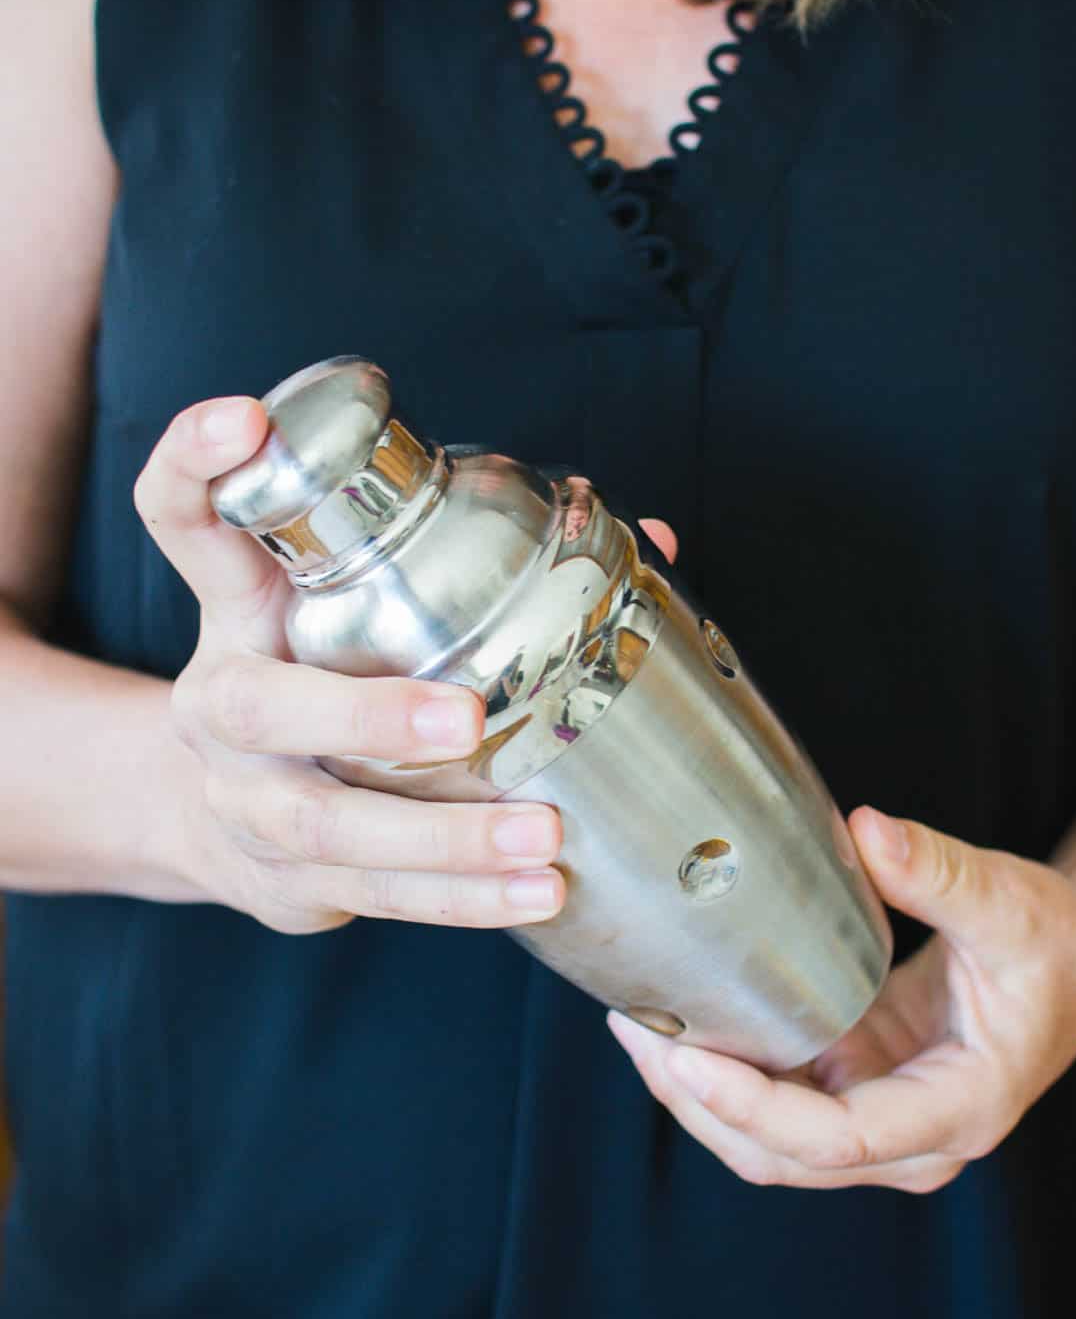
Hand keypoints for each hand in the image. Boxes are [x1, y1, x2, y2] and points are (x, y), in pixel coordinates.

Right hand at [134, 394, 574, 934]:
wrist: (226, 818)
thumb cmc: (326, 680)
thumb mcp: (362, 605)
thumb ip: (480, 557)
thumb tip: (650, 536)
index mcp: (239, 605)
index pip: (181, 515)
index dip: (197, 460)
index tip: (246, 419)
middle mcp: (219, 699)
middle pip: (258, 704)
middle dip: (363, 713)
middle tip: (467, 717)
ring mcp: (241, 797)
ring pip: (324, 824)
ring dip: (441, 836)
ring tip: (541, 838)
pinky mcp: (277, 876)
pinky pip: (370, 894)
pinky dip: (457, 899)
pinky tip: (533, 893)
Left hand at [608, 807, 1075, 1192]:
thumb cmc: (1054, 942)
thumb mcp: (1008, 901)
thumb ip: (939, 872)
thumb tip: (866, 831)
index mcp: (958, 1107)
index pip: (838, 1139)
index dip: (753, 1108)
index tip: (685, 1056)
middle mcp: (914, 1140)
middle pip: (781, 1155)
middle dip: (699, 1103)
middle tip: (635, 1028)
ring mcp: (880, 1124)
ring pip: (766, 1142)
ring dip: (697, 1096)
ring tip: (637, 1024)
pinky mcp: (855, 1092)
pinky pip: (773, 1105)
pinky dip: (720, 1074)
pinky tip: (676, 1019)